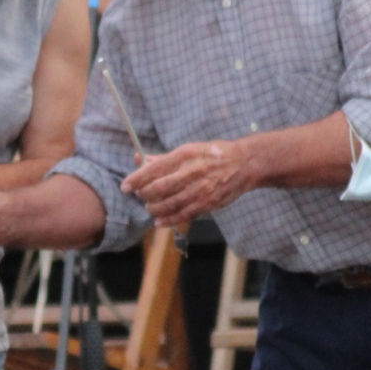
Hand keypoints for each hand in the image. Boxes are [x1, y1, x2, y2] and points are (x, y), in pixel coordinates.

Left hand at [119, 141, 257, 226]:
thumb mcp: (190, 149)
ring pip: (170, 203)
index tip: (125, 185)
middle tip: (138, 195)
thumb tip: (143, 160)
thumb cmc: (215, 154)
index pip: (155, 168)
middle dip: (144, 194)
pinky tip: (159, 221)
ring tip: (149, 207)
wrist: (245, 164)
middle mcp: (192, 172)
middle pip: (160, 187)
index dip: (137, 178)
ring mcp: (201, 189)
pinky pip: (183, 215)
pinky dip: (168, 220)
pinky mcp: (208, 203)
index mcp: (185, 155)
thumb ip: (166, 158)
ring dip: (154, 208)